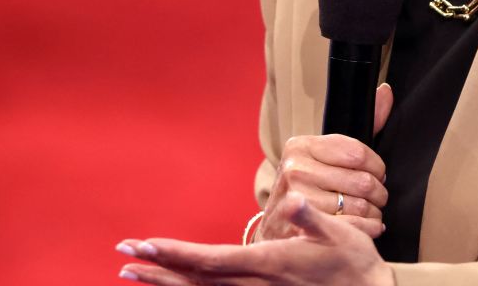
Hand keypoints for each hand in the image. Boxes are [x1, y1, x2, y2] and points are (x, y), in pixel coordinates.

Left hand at [117, 192, 393, 285]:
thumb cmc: (355, 263)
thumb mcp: (341, 233)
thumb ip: (314, 219)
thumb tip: (296, 201)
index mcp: (269, 264)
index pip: (210, 260)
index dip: (174, 254)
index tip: (143, 246)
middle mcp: (256, 285)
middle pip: (195, 281)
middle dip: (157, 270)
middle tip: (122, 259)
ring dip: (165, 284)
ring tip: (132, 275)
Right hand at [258, 83, 393, 239]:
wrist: (277, 230)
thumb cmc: (308, 187)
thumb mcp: (326, 154)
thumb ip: (362, 125)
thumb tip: (386, 91)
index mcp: (300, 146)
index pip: (358, 152)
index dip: (377, 166)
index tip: (377, 173)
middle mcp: (295, 171)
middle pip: (363, 182)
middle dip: (379, 193)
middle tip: (376, 197)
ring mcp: (299, 201)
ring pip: (362, 208)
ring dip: (375, 214)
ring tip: (369, 213)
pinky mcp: (306, 229)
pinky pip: (355, 229)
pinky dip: (368, 230)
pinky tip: (364, 227)